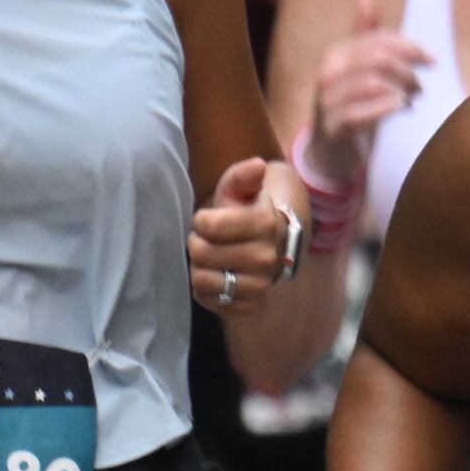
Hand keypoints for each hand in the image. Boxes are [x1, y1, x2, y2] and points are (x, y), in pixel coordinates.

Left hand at [188, 157, 299, 313]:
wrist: (271, 244)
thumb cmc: (246, 212)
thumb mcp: (240, 190)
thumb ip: (242, 177)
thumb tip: (257, 165)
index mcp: (266, 224)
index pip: (207, 225)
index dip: (201, 221)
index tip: (210, 220)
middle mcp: (267, 257)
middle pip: (200, 253)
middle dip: (198, 244)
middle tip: (210, 240)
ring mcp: (261, 284)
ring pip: (203, 280)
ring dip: (201, 268)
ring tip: (213, 260)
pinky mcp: (251, 305)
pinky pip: (211, 301)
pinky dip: (207, 290)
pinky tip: (218, 276)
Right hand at [306, 0, 434, 189]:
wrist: (331, 149)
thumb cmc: (353, 102)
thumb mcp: (358, 68)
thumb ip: (367, 37)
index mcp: (337, 54)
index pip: (380, 40)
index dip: (411, 47)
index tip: (433, 60)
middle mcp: (328, 74)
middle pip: (378, 58)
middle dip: (408, 70)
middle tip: (421, 86)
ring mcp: (327, 101)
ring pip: (372, 83)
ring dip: (401, 90)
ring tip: (411, 99)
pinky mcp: (332, 128)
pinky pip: (361, 114)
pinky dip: (387, 108)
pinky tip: (401, 108)